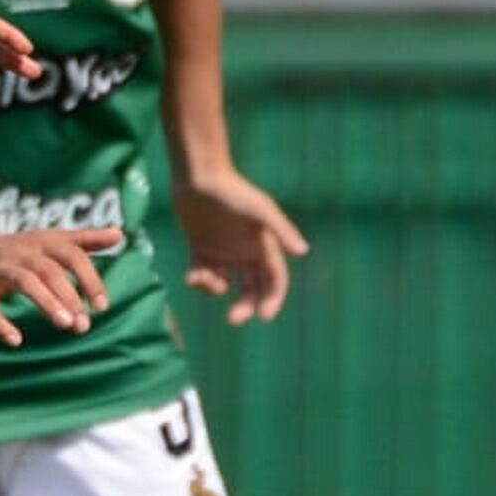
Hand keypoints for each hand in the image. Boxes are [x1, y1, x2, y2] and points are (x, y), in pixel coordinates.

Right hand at [0, 224, 117, 347]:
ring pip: (25, 282)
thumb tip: (120, 234)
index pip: (72, 256)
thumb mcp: (48, 241)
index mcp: (42, 243)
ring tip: (65, 324)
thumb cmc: (13, 249)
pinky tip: (15, 341)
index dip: (89, 279)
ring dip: (46, 302)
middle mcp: (21, 254)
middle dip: (70, 296)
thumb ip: (84, 240)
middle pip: (50, 270)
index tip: (102, 306)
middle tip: (84, 324)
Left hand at [173, 164, 310, 325]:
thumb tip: (303, 251)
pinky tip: (192, 276)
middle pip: (251, 289)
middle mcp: (245, 252)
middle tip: (233, 319)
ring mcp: (223, 251)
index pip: (275, 280)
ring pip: (224, 285)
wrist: (199, 176)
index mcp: (264, 245)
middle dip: (245, 306)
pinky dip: (197, 280)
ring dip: (215, 290)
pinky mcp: (200, 248)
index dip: (273, 299)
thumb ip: (281, 229)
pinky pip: (202, 274)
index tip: (263, 317)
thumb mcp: (260, 209)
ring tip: (203, 279)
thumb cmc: (232, 191)